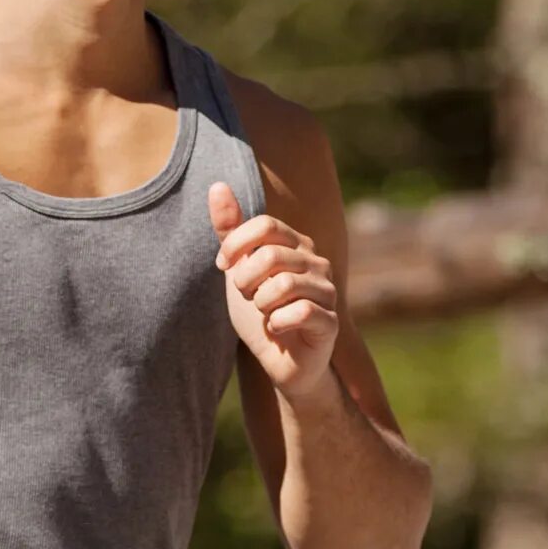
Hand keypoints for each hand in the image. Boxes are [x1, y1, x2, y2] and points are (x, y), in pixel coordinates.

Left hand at [211, 181, 339, 404]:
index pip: (265, 224)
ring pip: (283, 284)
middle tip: (248, 297)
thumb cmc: (262, 313)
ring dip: (262, 305)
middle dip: (245, 280)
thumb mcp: (238, 270)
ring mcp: (327, 291)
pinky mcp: (331, 322)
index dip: (236, 245)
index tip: (223, 266)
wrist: (280, 362)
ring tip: (265, 314)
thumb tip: (217, 185)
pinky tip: (278, 329)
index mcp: (296, 244)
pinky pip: (298, 313)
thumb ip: (229, 232)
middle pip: (270, 254)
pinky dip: (277, 324)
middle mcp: (317, 261)